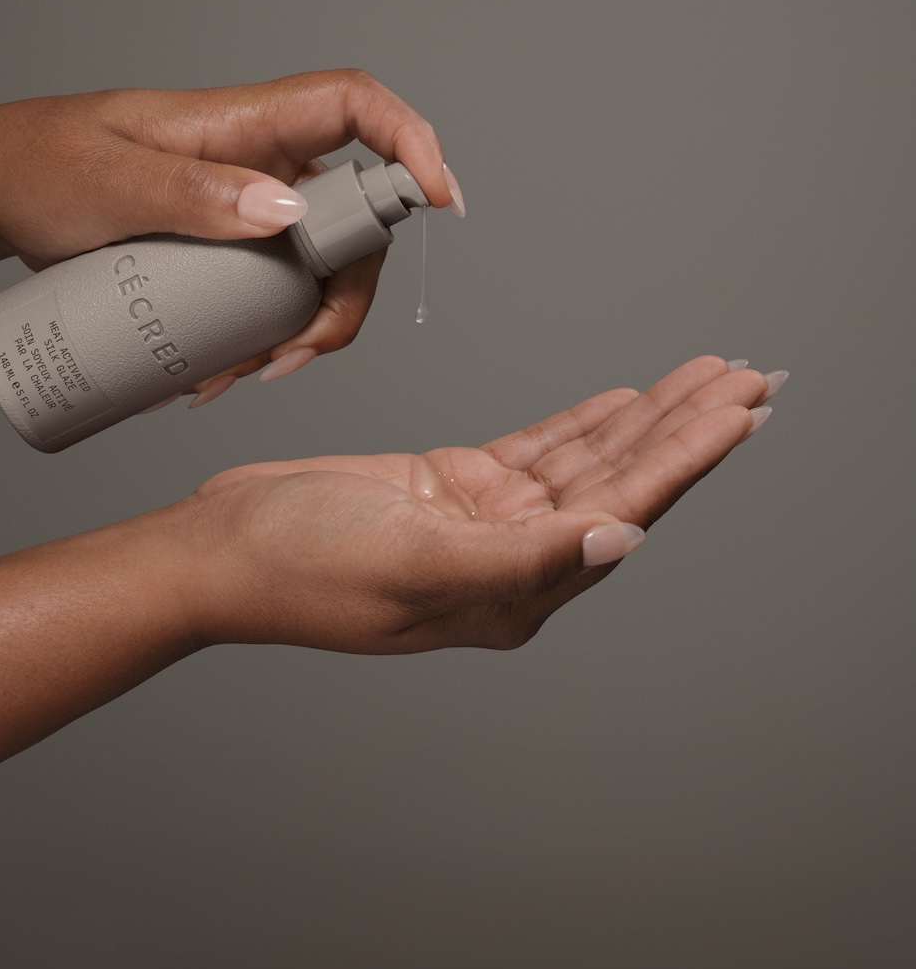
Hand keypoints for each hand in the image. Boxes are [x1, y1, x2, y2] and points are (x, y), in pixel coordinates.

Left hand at [0, 70, 462, 393]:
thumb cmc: (41, 164)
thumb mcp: (107, 180)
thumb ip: (189, 191)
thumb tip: (286, 212)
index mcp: (246, 122)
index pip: (356, 106)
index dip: (412, 140)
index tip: (439, 202)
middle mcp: (263, 163)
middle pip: (355, 218)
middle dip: (344, 295)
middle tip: (292, 354)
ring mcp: (248, 210)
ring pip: (319, 270)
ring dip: (300, 332)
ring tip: (230, 378)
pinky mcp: (227, 252)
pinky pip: (273, 296)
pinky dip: (263, 341)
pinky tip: (215, 376)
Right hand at [183, 356, 778, 650]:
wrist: (222, 549)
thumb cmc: (300, 567)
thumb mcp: (414, 563)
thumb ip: (523, 558)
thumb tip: (621, 544)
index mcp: (514, 593)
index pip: (624, 511)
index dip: (689, 458)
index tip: (740, 411)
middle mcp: (512, 560)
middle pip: (621, 480)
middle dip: (686, 427)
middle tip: (746, 377)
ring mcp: (483, 521)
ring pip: (587, 458)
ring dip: (645, 415)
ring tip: (703, 375)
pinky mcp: (453, 487)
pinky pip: (537, 448)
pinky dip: (584, 421)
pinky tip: (623, 399)